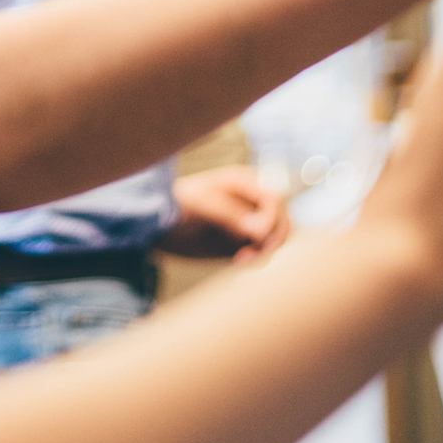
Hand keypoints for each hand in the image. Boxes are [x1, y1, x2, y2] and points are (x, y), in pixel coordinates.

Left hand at [160, 166, 291, 262]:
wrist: (159, 225)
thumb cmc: (178, 205)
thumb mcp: (202, 205)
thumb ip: (232, 215)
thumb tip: (259, 231)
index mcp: (245, 181)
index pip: (276, 197)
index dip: (272, 218)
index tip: (257, 236)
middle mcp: (253, 200)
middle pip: (283, 219)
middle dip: (273, 237)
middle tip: (253, 252)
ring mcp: (251, 221)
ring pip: (277, 238)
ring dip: (266, 250)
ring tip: (243, 259)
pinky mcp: (245, 241)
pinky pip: (263, 251)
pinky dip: (258, 258)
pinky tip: (239, 260)